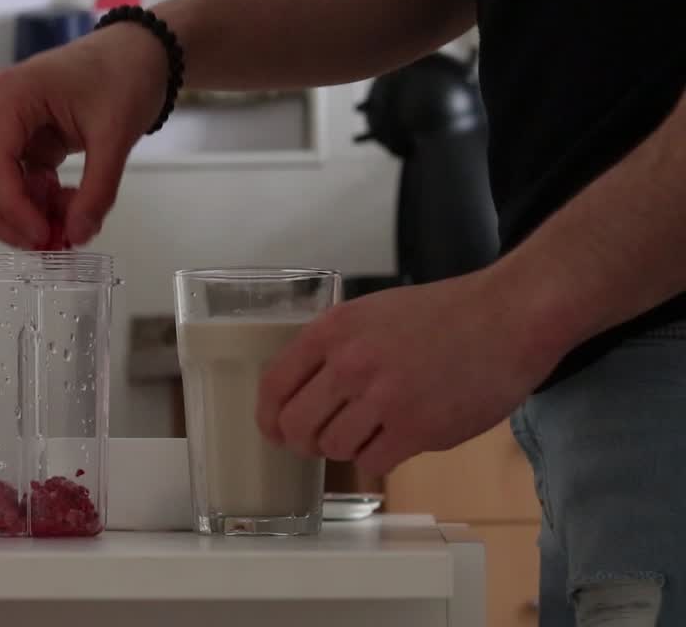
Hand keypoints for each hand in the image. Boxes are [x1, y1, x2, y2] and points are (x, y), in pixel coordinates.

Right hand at [0, 25, 165, 247]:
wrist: (143, 52)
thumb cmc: (127, 75)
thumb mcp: (116, 135)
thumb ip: (97, 190)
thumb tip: (78, 236)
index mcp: (11, 96)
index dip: (13, 208)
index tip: (42, 237)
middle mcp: (0, 110)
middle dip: (8, 218)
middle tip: (44, 247)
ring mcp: (11, 125)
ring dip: (23, 213)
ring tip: (63, 230)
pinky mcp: (28, 138)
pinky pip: (20, 179)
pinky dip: (38, 202)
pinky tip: (68, 211)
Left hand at [256, 268, 566, 475]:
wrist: (507, 318)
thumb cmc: (442, 314)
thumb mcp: (371, 312)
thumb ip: (333, 346)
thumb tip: (299, 391)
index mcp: (332, 331)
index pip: (273, 385)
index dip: (268, 417)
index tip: (272, 431)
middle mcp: (350, 364)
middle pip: (296, 426)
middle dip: (302, 441)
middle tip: (316, 442)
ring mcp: (383, 398)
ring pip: (334, 448)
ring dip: (346, 447)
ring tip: (371, 431)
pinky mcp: (417, 429)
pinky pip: (373, 462)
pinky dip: (379, 458)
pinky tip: (396, 439)